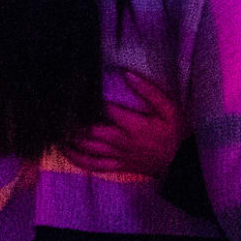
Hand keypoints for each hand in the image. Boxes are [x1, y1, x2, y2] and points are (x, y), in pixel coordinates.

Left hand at [62, 71, 182, 175]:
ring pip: (89, 149)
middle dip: (74, 121)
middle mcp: (122, 141)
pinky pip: (95, 165)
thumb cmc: (178, 133)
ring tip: (57, 130)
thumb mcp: (171, 109)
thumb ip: (150, 92)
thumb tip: (128, 75)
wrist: (184, 162)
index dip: (89, 99)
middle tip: (58, 109)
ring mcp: (119, 155)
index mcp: (134, 125)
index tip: (77, 87)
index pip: (106, 109)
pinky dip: (79, 160)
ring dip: (71, 140)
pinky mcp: (119, 166)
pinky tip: (67, 153)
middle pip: (91, 131)